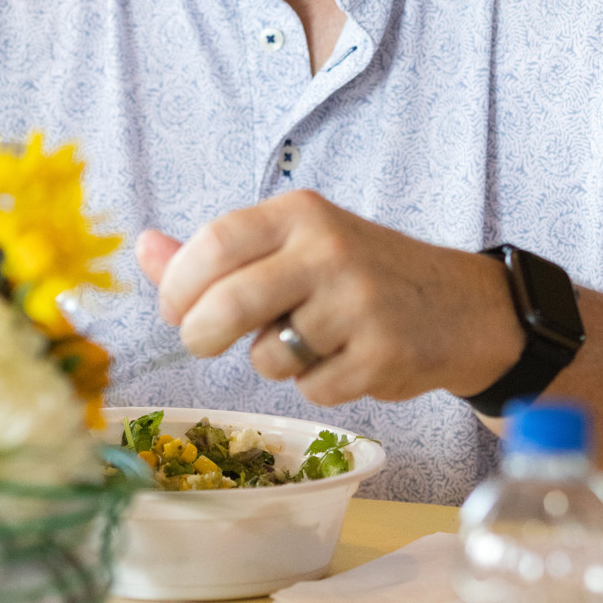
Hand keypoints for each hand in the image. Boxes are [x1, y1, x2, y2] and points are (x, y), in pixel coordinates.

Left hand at [136, 192, 522, 406]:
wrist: (459, 305)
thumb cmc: (356, 272)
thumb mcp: (291, 244)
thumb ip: (215, 251)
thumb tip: (143, 248)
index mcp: (299, 213)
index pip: (214, 242)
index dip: (178, 285)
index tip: (174, 308)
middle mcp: (329, 250)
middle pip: (228, 303)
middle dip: (199, 334)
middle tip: (202, 341)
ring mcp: (359, 304)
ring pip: (267, 357)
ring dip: (269, 363)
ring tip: (304, 341)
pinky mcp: (382, 355)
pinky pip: (312, 389)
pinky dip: (314, 386)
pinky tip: (342, 361)